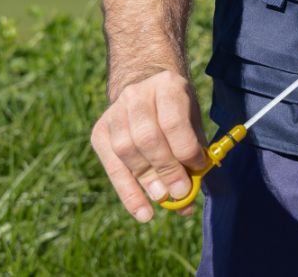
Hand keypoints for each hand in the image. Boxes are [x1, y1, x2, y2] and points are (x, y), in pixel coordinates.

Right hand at [90, 69, 207, 220]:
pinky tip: (142, 211)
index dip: (185, 149)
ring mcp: (114, 113)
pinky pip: (112, 167)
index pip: (173, 121)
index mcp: (166, 86)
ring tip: (162, 198)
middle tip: (180, 192)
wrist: (146, 87)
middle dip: (165, 168)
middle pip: (147, 138)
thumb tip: (188, 202)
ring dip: (145, 180)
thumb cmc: (177, 111)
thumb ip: (195, 155)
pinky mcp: (99, 132)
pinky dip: (128, 192)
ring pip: (126, 151)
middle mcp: (136, 96)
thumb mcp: (193, 122)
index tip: (198, 169)